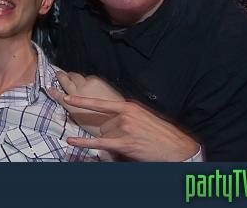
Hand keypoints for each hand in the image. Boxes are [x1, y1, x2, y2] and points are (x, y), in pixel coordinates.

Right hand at [48, 71, 122, 135]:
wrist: (122, 117)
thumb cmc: (103, 125)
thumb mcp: (84, 125)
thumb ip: (75, 117)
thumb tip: (70, 114)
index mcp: (72, 104)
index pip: (59, 95)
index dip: (53, 92)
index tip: (49, 88)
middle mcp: (78, 90)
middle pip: (64, 79)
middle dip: (60, 76)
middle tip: (58, 75)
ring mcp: (87, 83)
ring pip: (75, 75)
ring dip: (71, 76)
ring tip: (69, 76)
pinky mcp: (97, 81)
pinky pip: (87, 77)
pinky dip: (83, 78)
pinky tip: (84, 80)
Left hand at [60, 95, 199, 161]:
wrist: (178, 149)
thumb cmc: (162, 134)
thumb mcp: (144, 117)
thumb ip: (127, 116)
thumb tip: (112, 121)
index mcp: (129, 107)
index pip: (101, 103)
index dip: (82, 101)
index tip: (68, 98)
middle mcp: (125, 115)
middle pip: (102, 125)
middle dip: (110, 134)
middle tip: (129, 140)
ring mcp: (124, 129)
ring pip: (104, 135)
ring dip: (112, 143)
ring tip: (132, 145)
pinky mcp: (125, 143)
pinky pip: (100, 142)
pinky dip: (84, 143)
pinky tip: (71, 141)